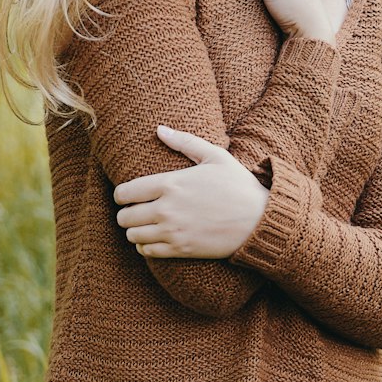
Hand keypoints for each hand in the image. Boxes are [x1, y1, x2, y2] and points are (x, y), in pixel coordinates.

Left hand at [112, 125, 268, 257]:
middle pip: (124, 217)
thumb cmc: (239, 185)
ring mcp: (172, 232)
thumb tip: (159, 129)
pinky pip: (148, 252)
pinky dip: (146, 247)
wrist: (260, 220)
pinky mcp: (181, 250)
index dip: (121, 195)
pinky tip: (155, 240)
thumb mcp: (215, 156)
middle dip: (126, 214)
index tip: (128, 196)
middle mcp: (166, 209)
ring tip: (144, 227)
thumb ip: (184, 142)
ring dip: (135, 231)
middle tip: (136, 212)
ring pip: (133, 236)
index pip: (124, 193)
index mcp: (169, 184)